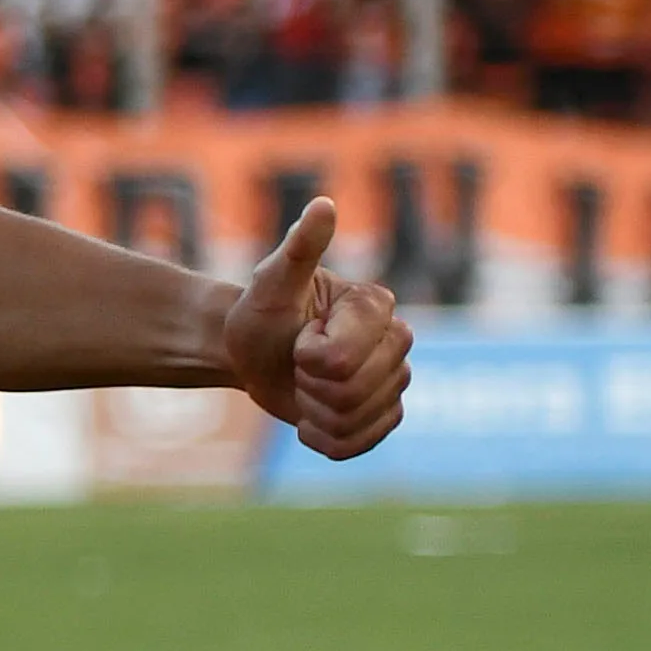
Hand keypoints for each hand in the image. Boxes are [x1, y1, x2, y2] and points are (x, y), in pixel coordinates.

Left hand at [212, 201, 411, 455]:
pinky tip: (312, 416)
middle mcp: (398, 342)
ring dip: (313, 411)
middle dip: (309, 384)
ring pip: (353, 422)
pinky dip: (322, 438)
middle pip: (351, 394)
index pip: (342, 359)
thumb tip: (324, 204)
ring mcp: (396, 381)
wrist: (252, 354)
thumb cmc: (261, 314)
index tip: (299, 336)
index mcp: (377, 306)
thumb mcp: (271, 283)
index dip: (307, 356)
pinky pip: (357, 446)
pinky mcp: (385, 416)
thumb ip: (299, 248)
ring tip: (305, 384)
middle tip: (298, 362)